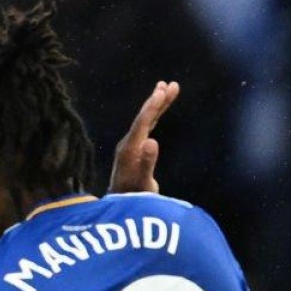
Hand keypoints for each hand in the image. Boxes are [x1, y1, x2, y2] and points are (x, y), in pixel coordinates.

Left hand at [108, 80, 177, 194]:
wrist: (121, 206)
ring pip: (146, 120)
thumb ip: (146, 163)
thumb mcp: (143, 183)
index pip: (142, 123)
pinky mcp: (136, 149)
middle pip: (144, 117)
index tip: (162, 91)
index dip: (152, 106)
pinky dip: (154, 115)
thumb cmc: (134, 197)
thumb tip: (152, 141)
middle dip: (157, 100)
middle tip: (170, 84)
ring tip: (167, 88)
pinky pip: (146, 126)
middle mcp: (129, 144)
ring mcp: (131, 146)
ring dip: (157, 104)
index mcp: (130, 149)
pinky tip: (159, 109)